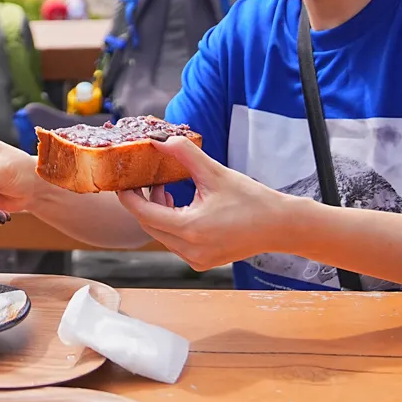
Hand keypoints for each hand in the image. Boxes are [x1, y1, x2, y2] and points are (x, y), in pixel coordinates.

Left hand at [115, 134, 294, 269]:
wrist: (279, 226)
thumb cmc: (251, 199)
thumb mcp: (215, 172)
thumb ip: (184, 153)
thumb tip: (158, 139)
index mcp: (190, 229)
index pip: (144, 213)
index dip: (129, 196)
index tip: (123, 181)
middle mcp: (190, 250)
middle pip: (150, 224)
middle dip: (144, 201)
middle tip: (145, 179)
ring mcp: (196, 260)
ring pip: (161, 234)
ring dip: (158, 212)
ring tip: (165, 188)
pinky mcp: (202, 262)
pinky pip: (175, 242)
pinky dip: (171, 224)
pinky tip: (179, 205)